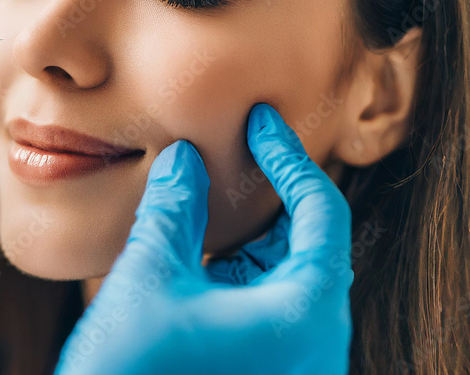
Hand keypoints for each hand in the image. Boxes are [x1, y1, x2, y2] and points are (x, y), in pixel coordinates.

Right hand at [55, 104, 353, 374]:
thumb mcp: (149, 279)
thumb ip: (173, 209)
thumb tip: (184, 158)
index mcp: (305, 313)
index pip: (320, 209)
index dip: (288, 155)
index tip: (259, 120)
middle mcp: (313, 343)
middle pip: (306, 243)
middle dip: (265, 196)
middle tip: (228, 153)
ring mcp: (290, 365)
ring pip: (281, 277)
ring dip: (243, 237)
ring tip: (202, 201)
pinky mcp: (263, 374)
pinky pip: (261, 309)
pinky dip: (232, 274)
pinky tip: (192, 255)